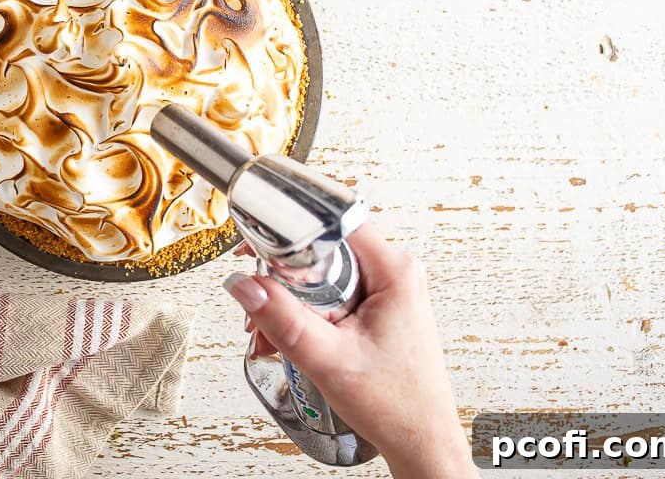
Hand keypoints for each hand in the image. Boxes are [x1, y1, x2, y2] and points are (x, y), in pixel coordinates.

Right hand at [225, 226, 476, 478]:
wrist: (420, 442)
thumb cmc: (397, 405)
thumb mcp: (328, 360)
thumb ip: (282, 319)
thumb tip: (245, 286)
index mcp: (394, 270)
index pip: (333, 221)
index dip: (291, 227)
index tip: (258, 245)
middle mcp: (393, 273)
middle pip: (322, 247)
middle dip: (283, 276)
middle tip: (260, 301)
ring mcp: (386, 290)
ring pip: (322, 274)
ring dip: (290, 299)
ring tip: (273, 331)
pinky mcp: (377, 308)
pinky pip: (331, 294)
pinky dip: (305, 313)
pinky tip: (290, 337)